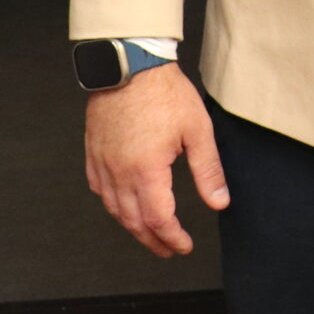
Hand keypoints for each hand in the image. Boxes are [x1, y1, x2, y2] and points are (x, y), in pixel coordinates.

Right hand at [83, 63, 229, 256]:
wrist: (129, 64)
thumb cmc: (165, 93)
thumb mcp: (197, 130)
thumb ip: (208, 170)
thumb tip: (219, 202)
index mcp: (146, 170)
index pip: (158, 219)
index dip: (172, 238)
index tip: (184, 246)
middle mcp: (119, 172)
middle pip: (134, 221)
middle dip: (153, 241)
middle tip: (169, 249)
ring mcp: (102, 163)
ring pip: (114, 209)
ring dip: (133, 227)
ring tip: (150, 234)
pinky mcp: (94, 152)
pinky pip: (100, 189)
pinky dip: (113, 205)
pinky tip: (123, 205)